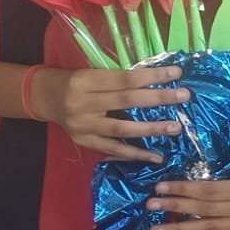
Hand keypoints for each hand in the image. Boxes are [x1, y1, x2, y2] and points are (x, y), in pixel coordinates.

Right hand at [31, 65, 189, 162]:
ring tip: (175, 127)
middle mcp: (83, 104)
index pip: (125, 78)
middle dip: (158, 98)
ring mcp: (83, 126)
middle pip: (127, 101)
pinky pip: (114, 150)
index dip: (152, 76)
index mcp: (86, 80)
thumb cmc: (76, 81)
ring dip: (151, 129)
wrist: (45, 98)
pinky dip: (136, 154)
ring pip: (122, 129)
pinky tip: (156, 156)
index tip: (177, 74)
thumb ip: (119, 78)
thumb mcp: (92, 72)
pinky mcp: (84, 142)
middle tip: (184, 97)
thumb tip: (158, 80)